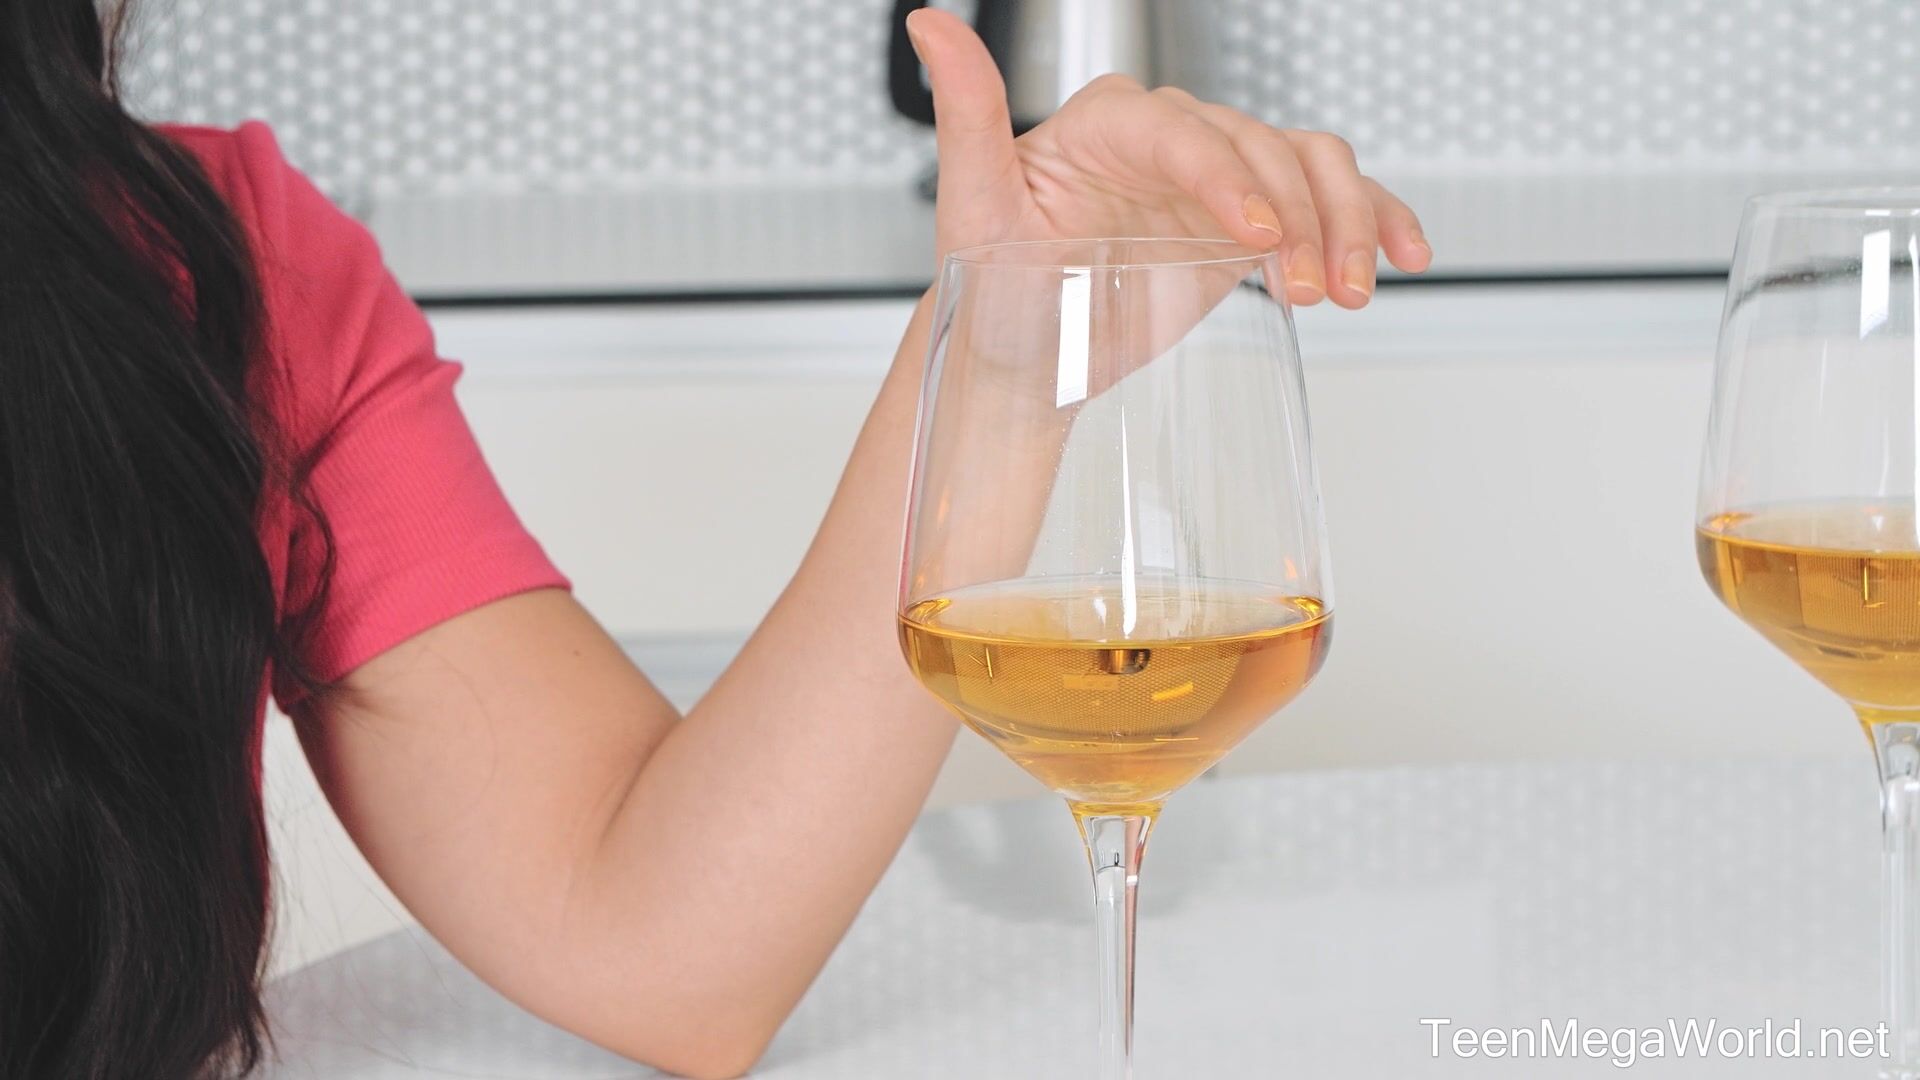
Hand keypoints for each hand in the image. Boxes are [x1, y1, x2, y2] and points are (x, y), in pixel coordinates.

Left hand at [906, 8, 1430, 308]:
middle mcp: (1169, 138)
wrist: (1019, 356)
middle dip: (1301, 215)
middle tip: (1313, 286)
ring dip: (1346, 221)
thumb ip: (965, 112)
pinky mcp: (1252, 221)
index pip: (1180, 133)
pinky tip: (1400, 255)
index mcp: (1104, 125)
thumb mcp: (969, 205)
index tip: (1255, 236)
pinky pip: (1328, 203)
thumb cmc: (989, 285)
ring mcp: (1218, 179)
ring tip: (1346, 291)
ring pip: (1310, 165)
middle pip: (1262, 144)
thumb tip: (932, 24)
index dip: (1226, 178)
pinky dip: (1374, 221)